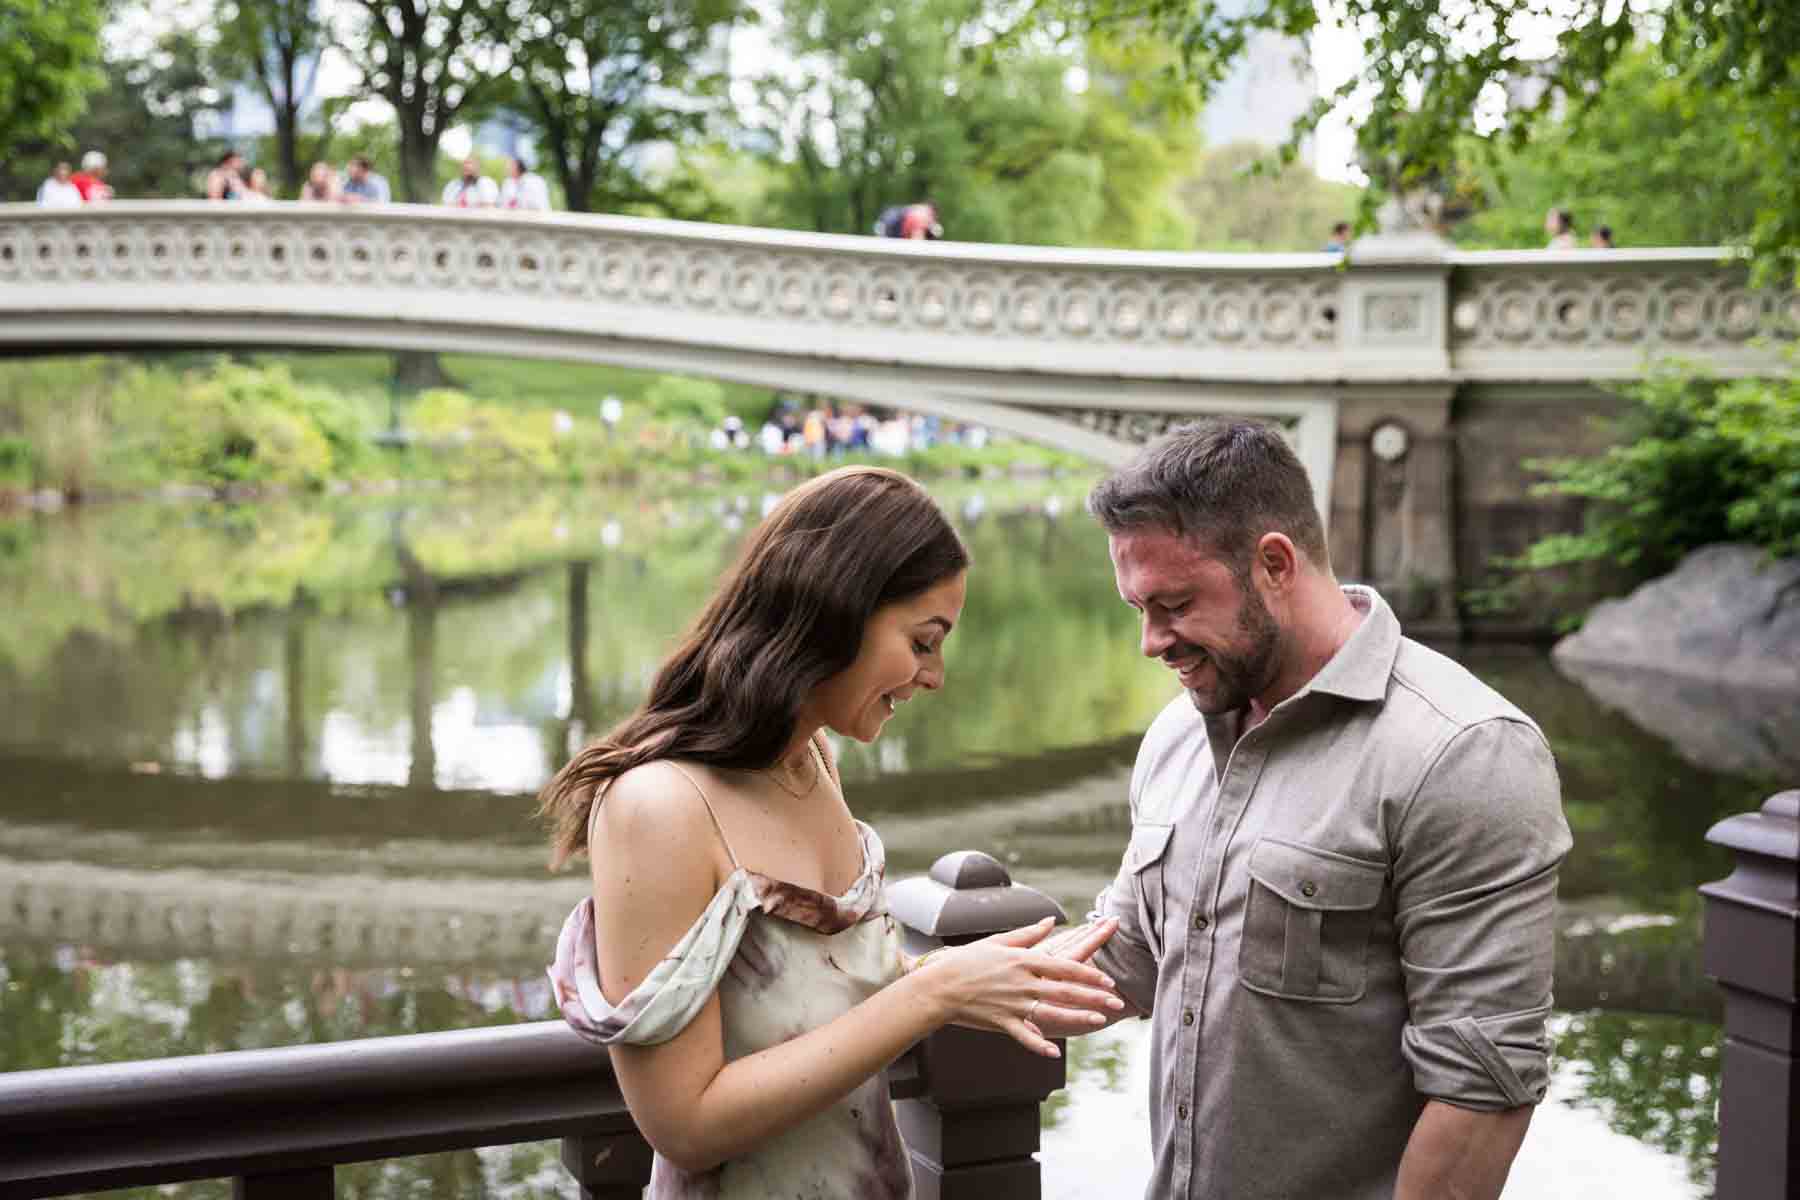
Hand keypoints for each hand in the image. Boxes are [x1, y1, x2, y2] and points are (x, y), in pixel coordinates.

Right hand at [922, 917, 1124, 1057]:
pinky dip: (1039, 1044)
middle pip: (1064, 990)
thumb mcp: (998, 942)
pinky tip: (1056, 1052)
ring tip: (1098, 1021)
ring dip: (1077, 1017)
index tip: (1108, 981)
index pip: (1064, 966)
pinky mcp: (1001, 1021)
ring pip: (1051, 1012)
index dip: (1088, 974)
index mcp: (1023, 960)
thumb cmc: (967, 961)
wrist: (939, 986)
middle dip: (1093, 997)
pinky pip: (1024, 1035)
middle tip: (1117, 1003)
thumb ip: (1028, 934)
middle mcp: (1021, 982)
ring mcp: (1012, 1004)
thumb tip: (1051, 921)